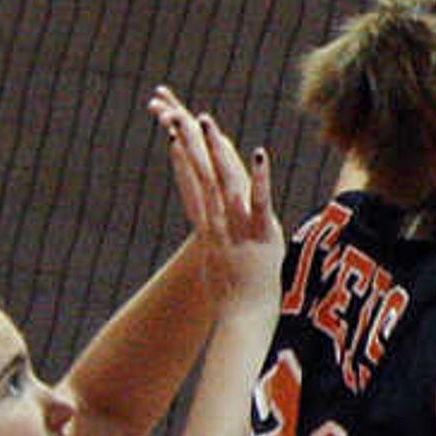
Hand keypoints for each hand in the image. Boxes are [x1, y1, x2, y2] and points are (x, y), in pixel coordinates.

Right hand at [148, 87, 282, 312]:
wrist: (243, 321)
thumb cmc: (234, 300)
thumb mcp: (217, 269)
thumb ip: (215, 252)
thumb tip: (211, 245)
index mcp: (210, 229)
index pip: (192, 186)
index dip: (183, 159)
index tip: (172, 132)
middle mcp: (219, 223)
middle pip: (201, 177)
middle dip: (189, 145)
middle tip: (176, 115)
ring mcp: (239, 227)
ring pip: (224, 181)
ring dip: (216, 150)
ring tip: (207, 122)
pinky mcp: (262, 233)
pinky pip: (260, 201)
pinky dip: (260, 177)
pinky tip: (259, 153)